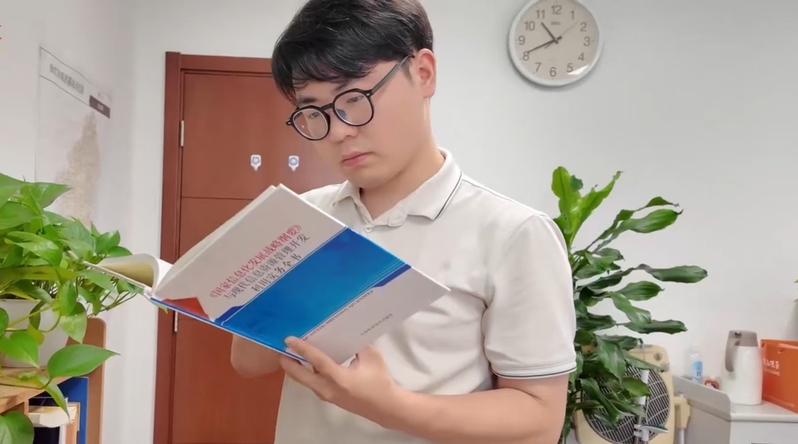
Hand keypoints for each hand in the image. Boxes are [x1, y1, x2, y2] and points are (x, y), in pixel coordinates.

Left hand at [279, 337, 401, 423]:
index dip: (301, 349)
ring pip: (304, 380)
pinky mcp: (328, 397)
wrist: (385, 407)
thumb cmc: (379, 381)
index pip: (316, 361)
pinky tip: (308, 362)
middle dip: (288, 361)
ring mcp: (326, 395)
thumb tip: (346, 329)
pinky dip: (306, 372)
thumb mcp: (371, 357)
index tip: (288, 339)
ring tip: (292, 352)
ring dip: (296, 367)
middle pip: (300, 375)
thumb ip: (358, 343)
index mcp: (339, 378)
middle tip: (281, 347)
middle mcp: (327, 389)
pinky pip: (312, 383)